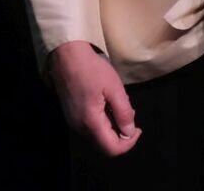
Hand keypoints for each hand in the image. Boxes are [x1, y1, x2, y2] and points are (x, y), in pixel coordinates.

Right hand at [47, 40, 141, 156]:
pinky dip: (102, 122)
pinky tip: (106, 104)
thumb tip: (129, 131)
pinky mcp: (70, 114)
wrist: (66, 55)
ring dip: (112, 128)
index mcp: (90, 122)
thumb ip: (123, 112)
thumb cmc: (91, 69)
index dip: (129, 143)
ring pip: (97, 136)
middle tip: (130, 117)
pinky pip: (89, 127)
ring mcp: (72, 121)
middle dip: (121, 136)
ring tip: (119, 107)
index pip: (112, 149)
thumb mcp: (114, 88)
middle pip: (104, 145)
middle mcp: (79, 127)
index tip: (138, 128)